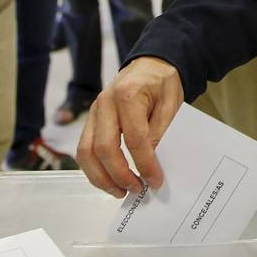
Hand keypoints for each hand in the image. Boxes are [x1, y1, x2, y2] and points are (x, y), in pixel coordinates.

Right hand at [77, 57, 184, 196]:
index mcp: (128, 95)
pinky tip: (109, 180)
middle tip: (135, 189)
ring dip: (101, 177)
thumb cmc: (162, 83)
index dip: (144, 163)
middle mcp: (104, 103)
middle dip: (119, 175)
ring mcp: (93, 112)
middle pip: (103, 148)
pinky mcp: (90, 120)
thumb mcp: (171, 103)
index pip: (134, 138)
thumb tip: (152, 165)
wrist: (149, 65)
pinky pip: (85, 149)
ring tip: (120, 191)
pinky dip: (94, 169)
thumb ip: (161, 132)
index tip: (155, 181)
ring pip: (86, 152)